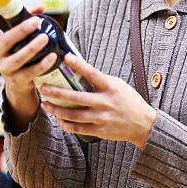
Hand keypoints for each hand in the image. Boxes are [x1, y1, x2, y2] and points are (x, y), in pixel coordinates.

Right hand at [0, 0, 56, 97]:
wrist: (19, 83)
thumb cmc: (19, 52)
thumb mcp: (20, 37)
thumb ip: (28, 19)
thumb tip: (40, 6)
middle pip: (6, 41)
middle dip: (21, 31)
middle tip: (35, 21)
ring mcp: (5, 69)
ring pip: (17, 58)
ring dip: (32, 48)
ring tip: (45, 38)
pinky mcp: (16, 80)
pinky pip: (30, 73)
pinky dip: (41, 65)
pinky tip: (52, 57)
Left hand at [38, 54, 157, 149]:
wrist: (143, 124)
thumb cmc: (128, 101)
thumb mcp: (118, 85)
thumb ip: (101, 80)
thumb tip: (79, 71)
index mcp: (111, 87)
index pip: (92, 73)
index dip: (78, 65)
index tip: (65, 57)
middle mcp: (105, 102)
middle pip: (76, 97)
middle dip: (57, 93)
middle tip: (43, 88)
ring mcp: (101, 118)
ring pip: (73, 115)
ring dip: (56, 109)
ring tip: (45, 104)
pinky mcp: (99, 130)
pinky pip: (77, 128)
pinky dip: (65, 123)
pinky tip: (57, 118)